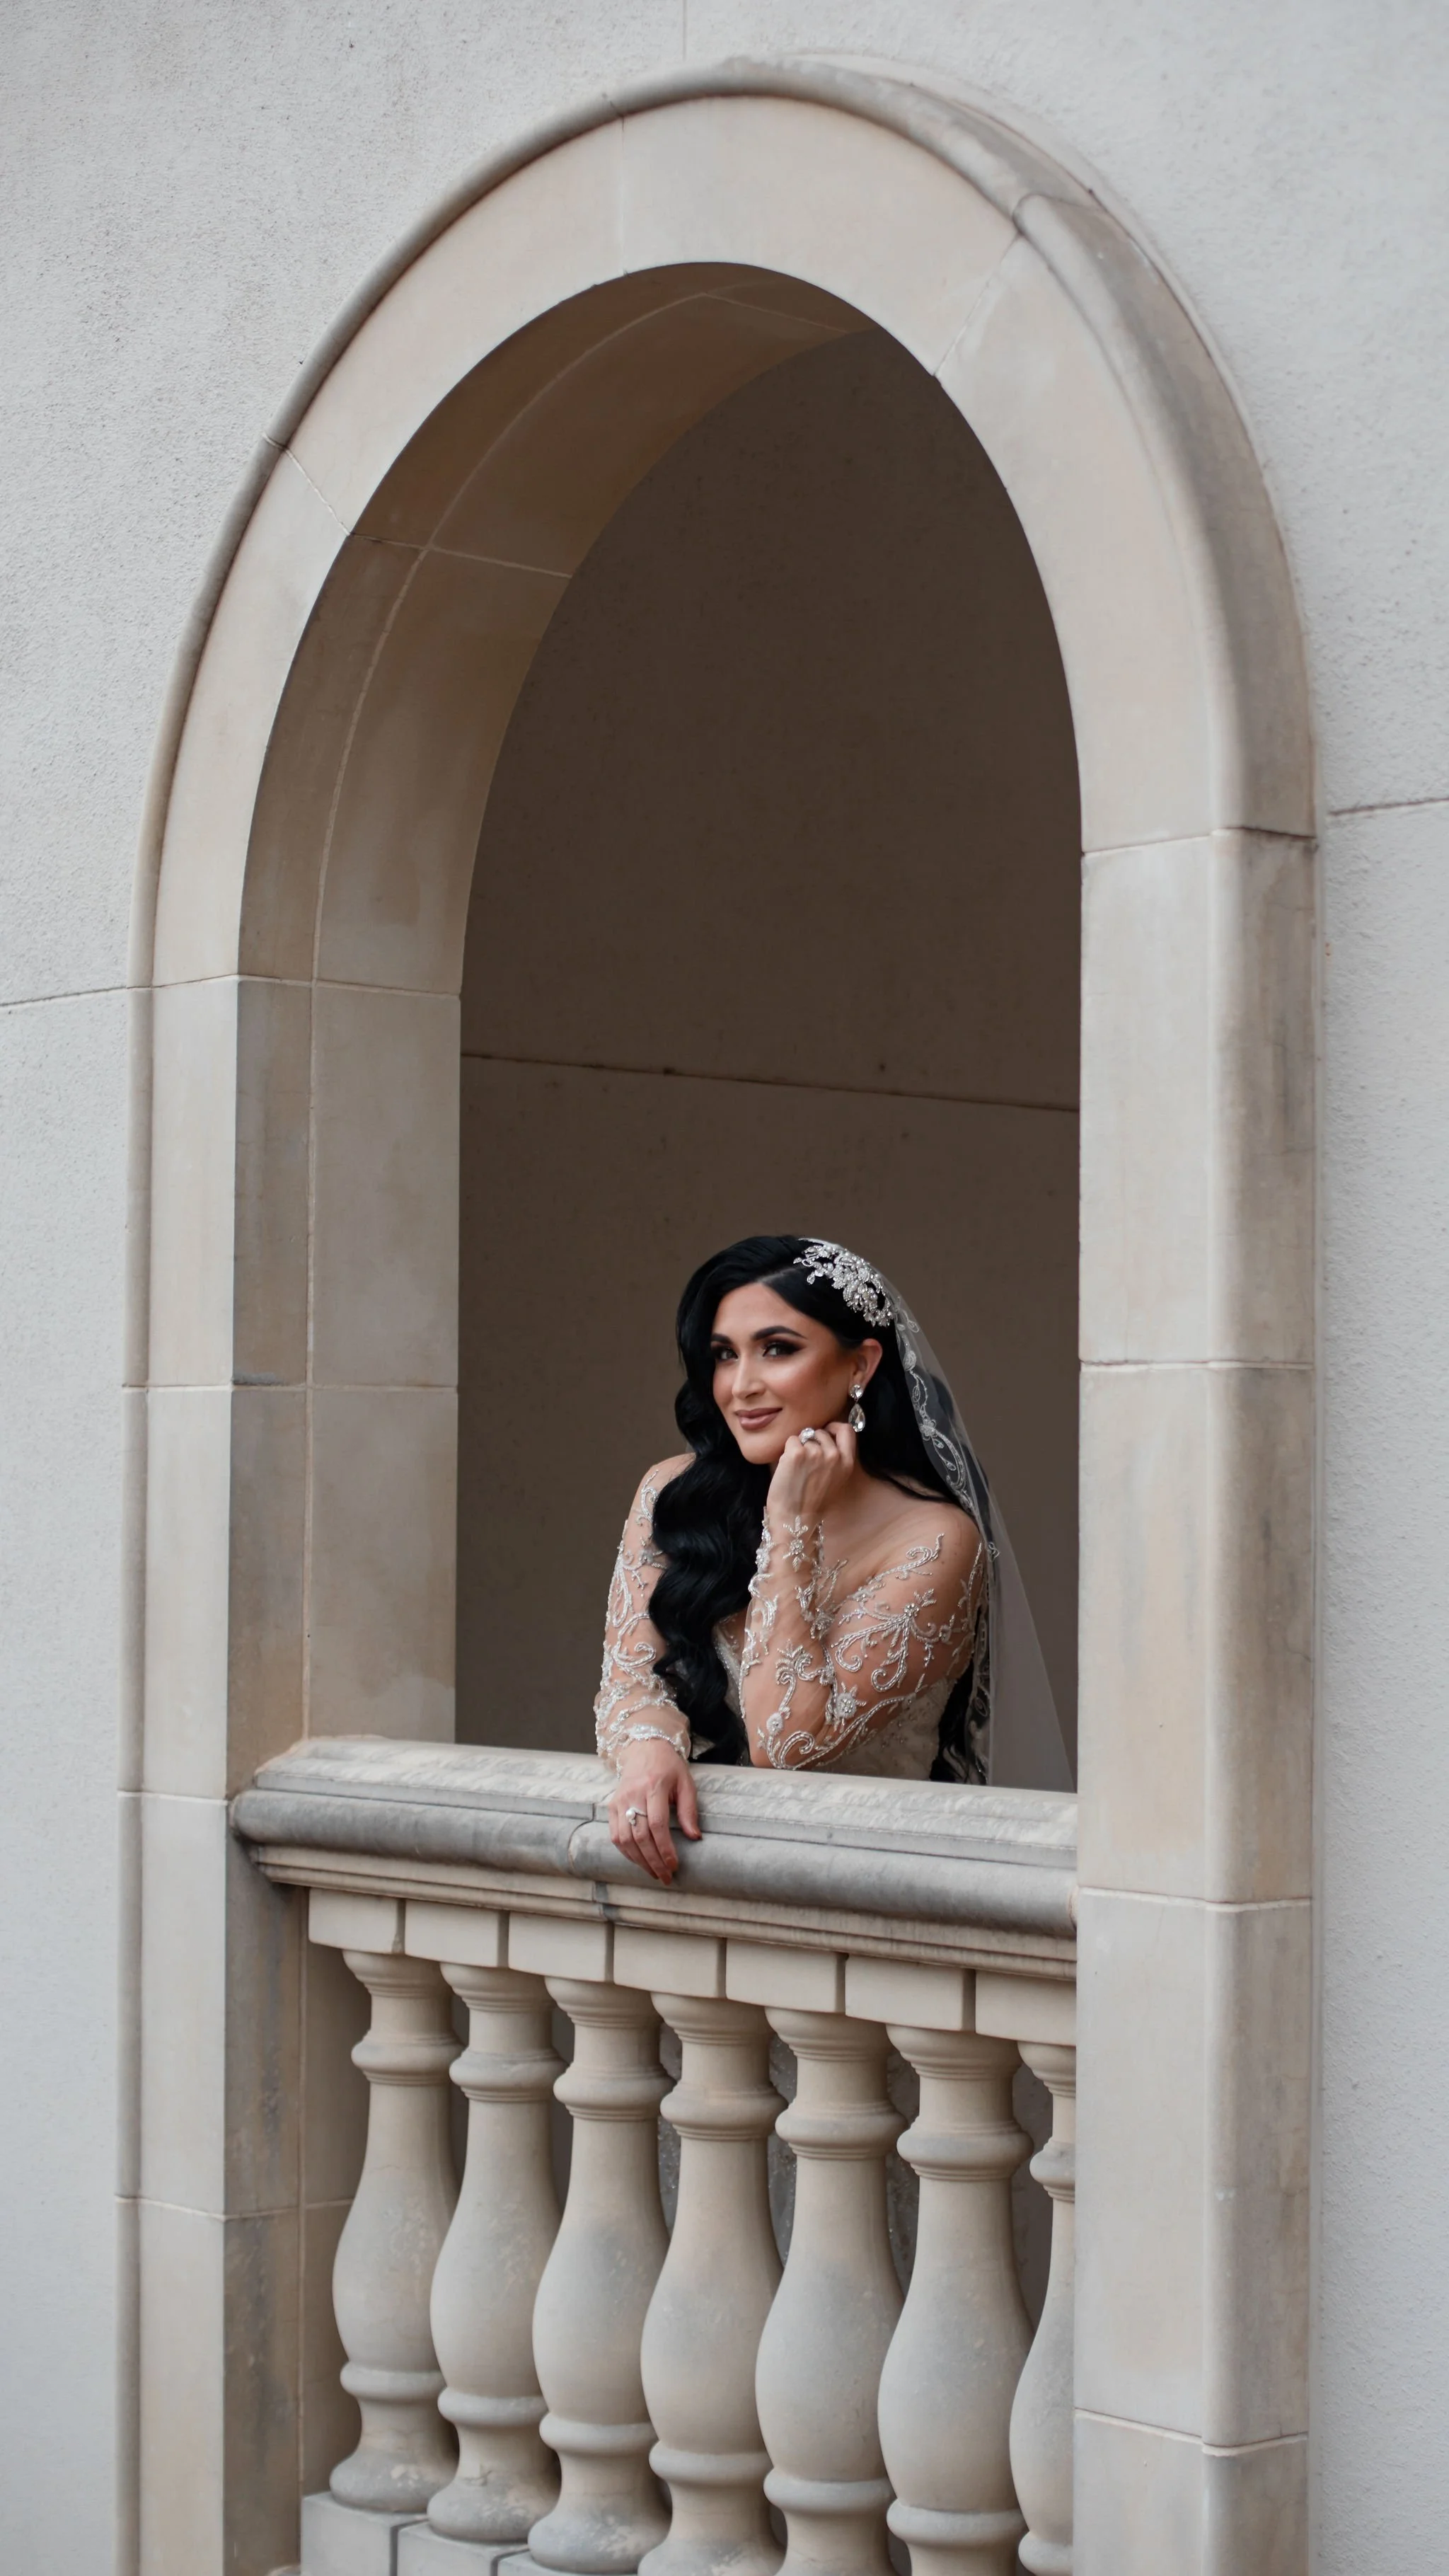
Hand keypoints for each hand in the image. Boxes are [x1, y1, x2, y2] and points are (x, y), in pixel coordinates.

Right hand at [607, 1737, 699, 1884]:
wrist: (644, 1749)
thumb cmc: (668, 1768)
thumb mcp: (686, 1783)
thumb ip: (689, 1810)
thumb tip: (695, 1837)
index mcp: (654, 1786)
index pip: (657, 1824)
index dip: (665, 1848)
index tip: (674, 1864)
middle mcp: (633, 1794)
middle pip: (640, 1835)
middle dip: (653, 1860)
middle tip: (666, 1876)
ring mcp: (619, 1800)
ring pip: (625, 1839)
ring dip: (640, 1861)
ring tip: (654, 1873)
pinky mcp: (611, 1806)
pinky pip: (615, 1835)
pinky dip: (626, 1852)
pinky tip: (639, 1861)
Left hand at [765, 1419, 856, 1525]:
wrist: (795, 1518)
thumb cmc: (812, 1502)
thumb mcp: (836, 1480)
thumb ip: (836, 1459)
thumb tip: (826, 1439)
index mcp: (847, 1463)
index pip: (847, 1430)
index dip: (834, 1427)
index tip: (826, 1432)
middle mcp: (834, 1455)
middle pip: (820, 1432)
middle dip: (811, 1441)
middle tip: (804, 1460)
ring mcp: (815, 1452)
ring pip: (804, 1436)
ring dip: (798, 1447)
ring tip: (797, 1469)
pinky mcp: (797, 1453)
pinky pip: (791, 1441)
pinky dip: (787, 1451)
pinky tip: (788, 1468)